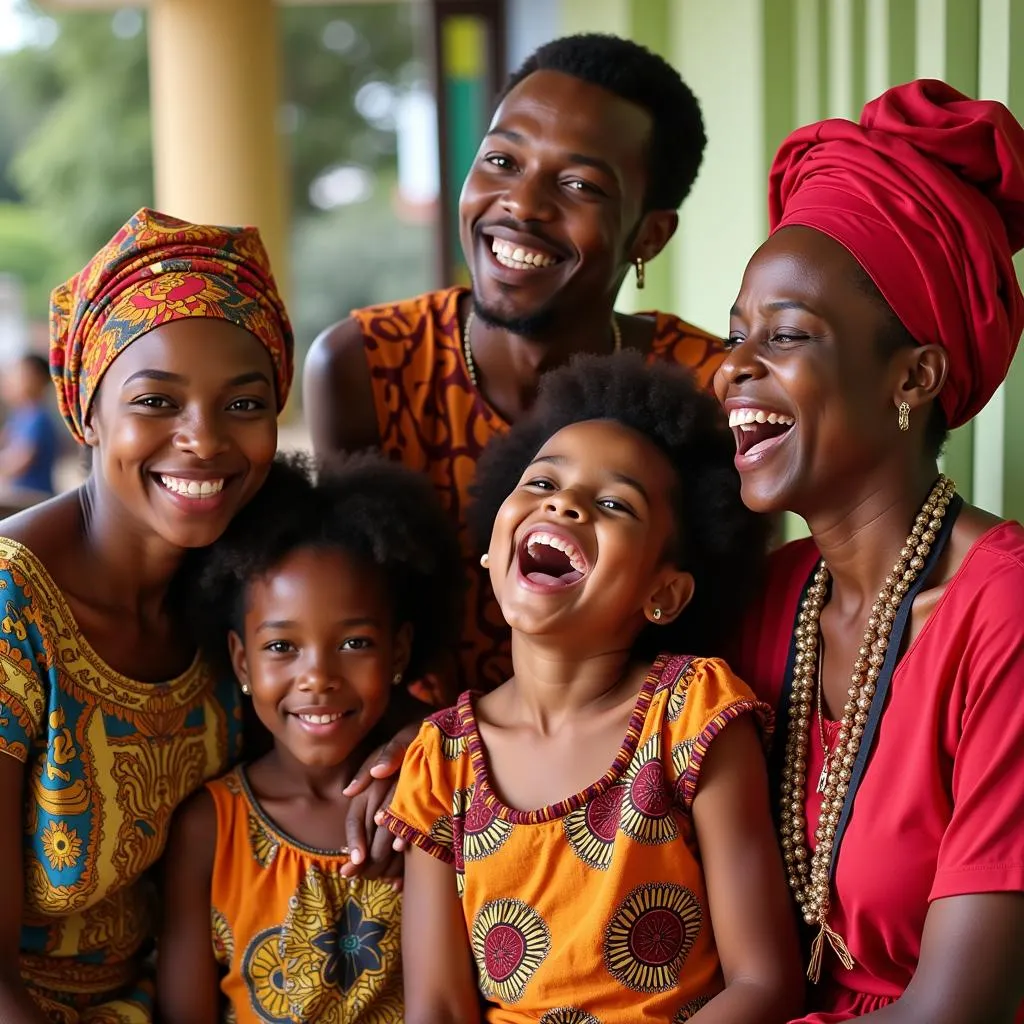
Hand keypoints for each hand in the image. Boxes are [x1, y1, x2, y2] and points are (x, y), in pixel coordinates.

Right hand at [340, 724, 418, 883]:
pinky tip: (404, 877)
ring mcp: (398, 807)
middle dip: (368, 857)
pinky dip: (405, 854)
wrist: (450, 736)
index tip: (358, 859)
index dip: (356, 838)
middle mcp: (382, 798)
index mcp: (374, 783)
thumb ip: (393, 752)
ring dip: (386, 861)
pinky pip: (405, 838)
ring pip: (386, 840)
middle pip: (369, 835)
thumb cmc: (425, 735)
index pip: (357, 818)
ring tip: (389, 881)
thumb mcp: (408, 737)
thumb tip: (377, 773)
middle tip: (367, 879)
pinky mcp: (416, 813)